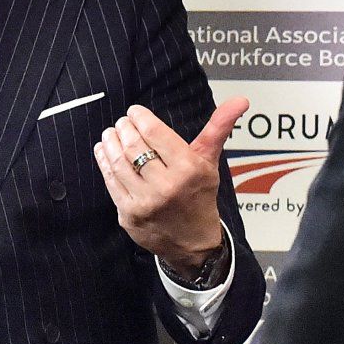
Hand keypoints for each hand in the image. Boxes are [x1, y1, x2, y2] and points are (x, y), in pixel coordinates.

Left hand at [94, 99, 247, 275]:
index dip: (140, 118)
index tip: (135, 112)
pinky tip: (104, 151)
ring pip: (119, 163)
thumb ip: (218, 127)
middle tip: (122, 122)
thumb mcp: (210, 162)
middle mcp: (166, 186)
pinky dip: (104, 162)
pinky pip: (111, 182)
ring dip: (110, 143)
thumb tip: (240, 100)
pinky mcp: (129, 215)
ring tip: (111, 133)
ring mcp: (145, 202)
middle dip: (124, 129)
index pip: (155, 133)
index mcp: (188, 169)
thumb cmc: (200, 196)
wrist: (192, 243)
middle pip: (134, 147)